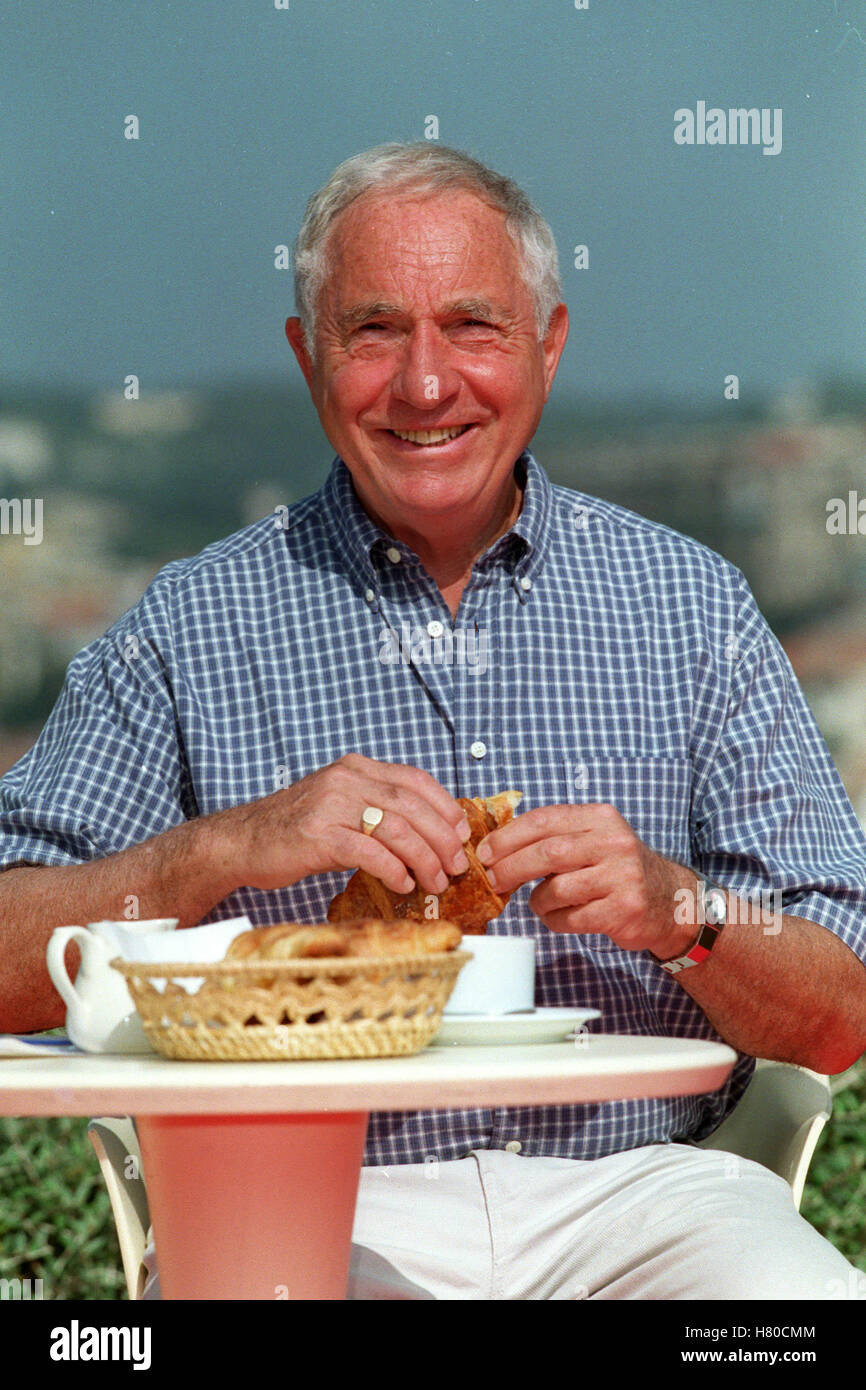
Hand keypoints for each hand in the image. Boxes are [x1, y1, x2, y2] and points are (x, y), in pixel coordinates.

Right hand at [212, 753, 471, 895]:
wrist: (242, 840)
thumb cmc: (296, 828)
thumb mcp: (340, 804)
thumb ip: (377, 808)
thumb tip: (428, 833)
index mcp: (356, 768)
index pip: (416, 779)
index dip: (445, 807)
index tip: (462, 833)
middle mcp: (346, 779)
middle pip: (412, 806)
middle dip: (442, 839)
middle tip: (456, 866)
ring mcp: (331, 805)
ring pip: (397, 830)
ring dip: (424, 859)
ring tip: (435, 881)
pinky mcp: (318, 835)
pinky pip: (369, 852)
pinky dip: (393, 870)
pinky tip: (401, 884)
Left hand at [476, 803, 696, 955]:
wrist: (669, 900)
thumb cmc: (617, 869)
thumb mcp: (594, 840)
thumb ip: (556, 837)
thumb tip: (497, 846)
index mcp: (601, 818)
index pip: (545, 820)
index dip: (508, 836)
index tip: (485, 851)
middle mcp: (614, 843)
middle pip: (548, 852)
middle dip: (511, 867)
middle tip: (493, 880)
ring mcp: (622, 876)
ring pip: (557, 889)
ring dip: (538, 900)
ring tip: (540, 903)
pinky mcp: (623, 910)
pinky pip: (571, 918)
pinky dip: (555, 920)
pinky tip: (559, 917)